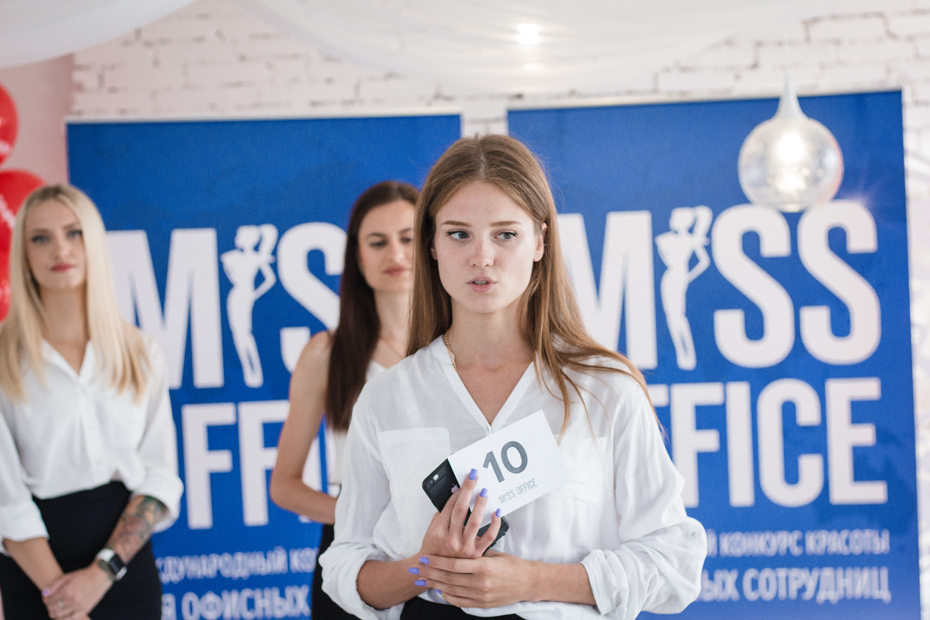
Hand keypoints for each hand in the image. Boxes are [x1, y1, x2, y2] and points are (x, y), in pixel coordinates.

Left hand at [42, 563, 112, 617]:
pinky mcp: (84, 610)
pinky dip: (63, 619)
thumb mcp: (67, 576)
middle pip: (53, 608)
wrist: (100, 576)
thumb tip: (44, 595)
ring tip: (53, 611)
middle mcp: (71, 600)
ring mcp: (78, 606)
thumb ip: (54, 585)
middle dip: (49, 607)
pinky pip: (70, 618)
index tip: (46, 599)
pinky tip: (60, 617)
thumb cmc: (83, 575)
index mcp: (66, 591)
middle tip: (50, 604)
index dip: (45, 600)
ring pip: (59, 615)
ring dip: (54, 614)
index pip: (48, 600)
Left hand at [416, 550, 531, 607]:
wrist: (527, 583)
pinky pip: (459, 601)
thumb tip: (457, 546)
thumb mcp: (493, 554)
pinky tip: (440, 590)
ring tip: (424, 579)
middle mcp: (480, 583)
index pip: (454, 565)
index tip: (425, 558)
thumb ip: (475, 552)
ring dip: (435, 584)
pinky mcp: (482, 604)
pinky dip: (448, 596)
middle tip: (418, 569)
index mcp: (483, 566)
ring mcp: (480, 595)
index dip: (437, 562)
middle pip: (449, 579)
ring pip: (452, 591)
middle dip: (430, 573)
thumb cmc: (512, 565)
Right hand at [418, 468, 502, 560]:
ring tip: (484, 491)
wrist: (437, 572)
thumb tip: (456, 494)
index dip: (458, 493)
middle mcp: (451, 540)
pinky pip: (489, 537)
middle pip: (461, 510)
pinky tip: (497, 512)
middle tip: (474, 477)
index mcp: (438, 532)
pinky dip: (495, 524)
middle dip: (467, 491)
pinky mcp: (476, 554)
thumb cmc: (434, 547)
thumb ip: (442, 513)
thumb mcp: (432, 528)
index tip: (464, 482)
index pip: (450, 507)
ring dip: (480, 504)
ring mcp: (464, 548)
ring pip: (475, 522)